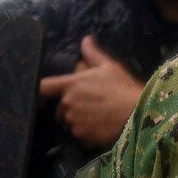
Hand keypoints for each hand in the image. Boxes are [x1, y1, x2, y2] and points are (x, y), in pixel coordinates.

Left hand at [38, 36, 144, 150]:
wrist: (137, 115)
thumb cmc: (123, 87)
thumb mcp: (110, 66)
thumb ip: (93, 54)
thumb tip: (86, 39)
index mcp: (71, 84)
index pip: (43, 87)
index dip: (41, 90)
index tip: (45, 94)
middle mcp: (67, 103)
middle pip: (60, 107)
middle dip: (70, 107)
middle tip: (90, 105)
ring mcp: (73, 122)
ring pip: (69, 122)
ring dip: (78, 120)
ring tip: (98, 117)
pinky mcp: (81, 137)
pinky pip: (79, 136)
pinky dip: (86, 133)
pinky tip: (100, 128)